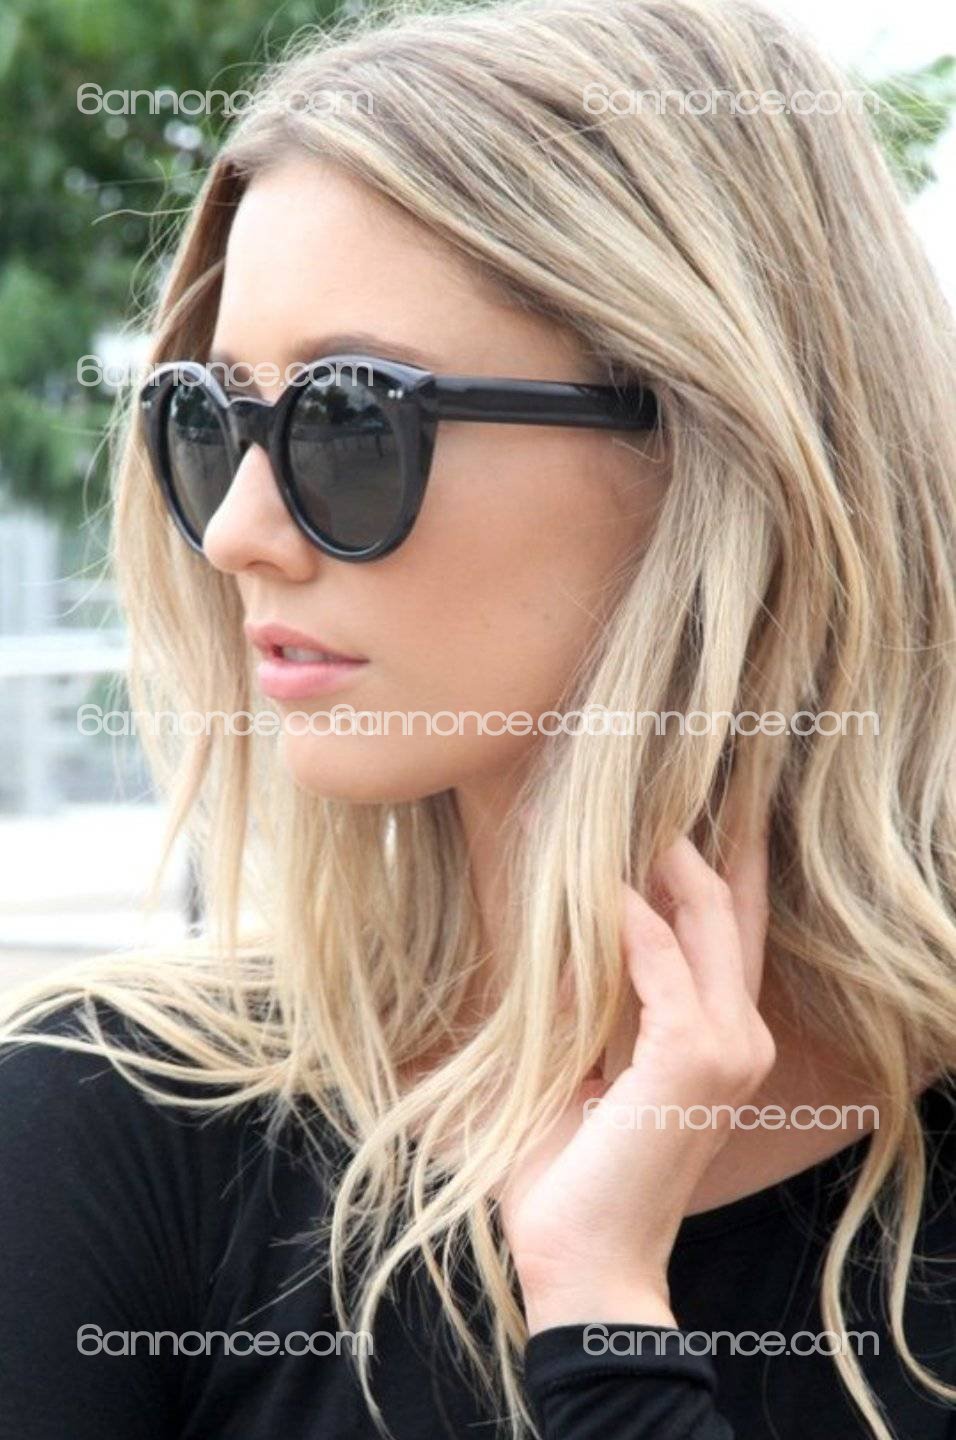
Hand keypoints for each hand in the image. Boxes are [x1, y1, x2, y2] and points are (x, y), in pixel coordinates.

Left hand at [498, 820, 774, 1334]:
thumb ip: (589, 998)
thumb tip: (562, 925)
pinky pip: (656, 955)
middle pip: (729, 907)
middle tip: (655, 778)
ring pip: (701, 916)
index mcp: (719, 1041)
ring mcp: (726, 1045)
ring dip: (655, 857)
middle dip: (698, 838)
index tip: (679, 808)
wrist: (582, 1260)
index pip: (729, 931)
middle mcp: (739, 1035)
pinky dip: (623, 912)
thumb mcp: (580, 1065)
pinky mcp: (694, 1053)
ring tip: (612, 806)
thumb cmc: (574, 1171)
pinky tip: (593, 879)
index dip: (714, 863)